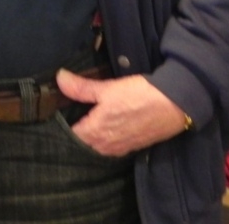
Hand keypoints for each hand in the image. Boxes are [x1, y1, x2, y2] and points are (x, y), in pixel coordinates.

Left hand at [55, 69, 188, 155]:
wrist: (175, 105)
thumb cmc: (140, 95)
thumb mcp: (108, 88)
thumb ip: (81, 87)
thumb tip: (59, 78)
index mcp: (96, 132)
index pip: (70, 137)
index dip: (60, 128)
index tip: (53, 117)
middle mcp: (106, 146)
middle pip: (82, 145)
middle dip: (74, 135)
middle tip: (65, 120)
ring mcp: (120, 148)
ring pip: (97, 148)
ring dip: (90, 139)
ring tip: (83, 123)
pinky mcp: (132, 147)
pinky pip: (111, 148)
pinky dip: (104, 140)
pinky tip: (103, 129)